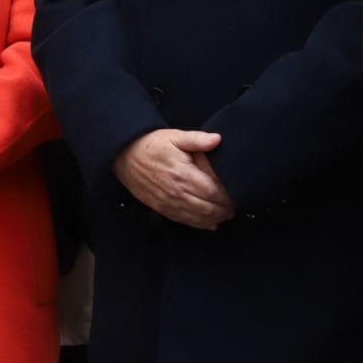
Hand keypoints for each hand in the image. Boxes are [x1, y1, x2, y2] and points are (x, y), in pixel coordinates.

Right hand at [111, 129, 232, 229]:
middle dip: (225, 210)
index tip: (238, 195)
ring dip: (215, 218)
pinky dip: (200, 224)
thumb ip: (197, 139)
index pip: (213, 191)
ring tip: (226, 215)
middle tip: (235, 207)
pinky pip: (184, 221)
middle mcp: (177, 192)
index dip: (228, 196)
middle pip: (208, 208)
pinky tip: (210, 223)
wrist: (124, 156)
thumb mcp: (174, 137)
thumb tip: (218, 139)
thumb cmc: (151, 145)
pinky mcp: (161, 208)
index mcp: (183, 175)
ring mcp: (169, 203)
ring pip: (197, 217)